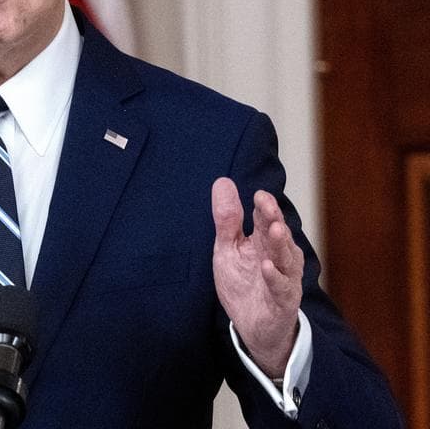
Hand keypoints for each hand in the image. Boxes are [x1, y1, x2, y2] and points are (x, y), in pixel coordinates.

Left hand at [211, 178, 303, 377]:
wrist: (252, 326)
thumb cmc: (243, 282)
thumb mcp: (228, 248)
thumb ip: (227, 219)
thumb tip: (223, 181)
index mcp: (264, 241)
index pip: (266, 219)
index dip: (264, 206)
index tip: (259, 194)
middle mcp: (279, 256)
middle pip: (278, 234)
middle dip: (274, 219)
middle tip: (268, 205)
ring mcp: (284, 278)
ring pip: (285, 258)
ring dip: (280, 244)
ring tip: (274, 229)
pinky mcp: (283, 301)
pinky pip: (281, 287)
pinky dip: (275, 277)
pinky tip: (267, 266)